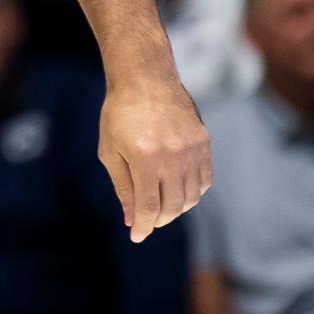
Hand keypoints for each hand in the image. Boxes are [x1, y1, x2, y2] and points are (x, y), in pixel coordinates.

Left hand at [98, 63, 211, 241]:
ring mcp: (191, 149)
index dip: (143, 225)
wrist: (144, 78)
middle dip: (158, 219)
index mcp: (144, 158)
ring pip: (191, 196)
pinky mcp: (204, 142)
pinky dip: (193, 192)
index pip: (149, 206)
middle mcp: (172, 156)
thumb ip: (122, 186)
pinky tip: (178, 191)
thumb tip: (131, 219)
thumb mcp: (110, 149)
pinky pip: (204, 180)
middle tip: (147, 221)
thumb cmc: (119, 113)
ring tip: (161, 207)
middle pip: (172, 205)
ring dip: (176, 208)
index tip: (137, 236)